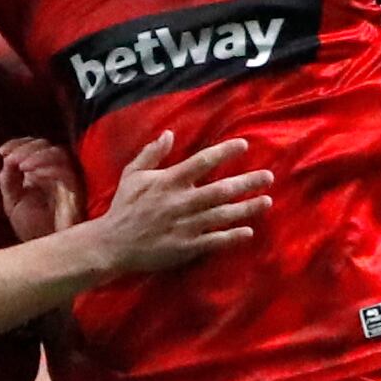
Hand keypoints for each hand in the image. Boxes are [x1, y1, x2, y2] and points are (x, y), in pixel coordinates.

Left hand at [0, 137, 84, 240]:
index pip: (34, 147)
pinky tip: (34, 176)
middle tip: (11, 158)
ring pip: (59, 154)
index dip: (18, 144)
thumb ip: (8, 181)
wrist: (45, 256)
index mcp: (41, 172)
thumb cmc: (33, 230)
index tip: (1, 151)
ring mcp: (67, 182)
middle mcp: (56, 173)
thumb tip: (6, 159)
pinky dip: (50, 169)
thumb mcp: (12, 203)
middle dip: (26, 148)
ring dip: (38, 156)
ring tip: (21, 166)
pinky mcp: (75, 193)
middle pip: (47, 146)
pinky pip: (67, 174)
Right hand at [74, 132, 273, 274]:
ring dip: (247, 208)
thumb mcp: (132, 175)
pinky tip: (248, 231)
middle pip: (221, 189)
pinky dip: (232, 236)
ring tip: (267, 201)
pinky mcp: (185, 247)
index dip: (224, 152)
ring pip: (222, 215)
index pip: (202, 162)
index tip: (244, 145)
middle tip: (268, 177)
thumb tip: (168, 133)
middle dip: (247, 182)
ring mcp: (184, 226)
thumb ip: (151, 154)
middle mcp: (180, 202)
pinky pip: (214, 240)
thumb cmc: (124, 208)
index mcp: (169, 181)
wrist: (112, 244)